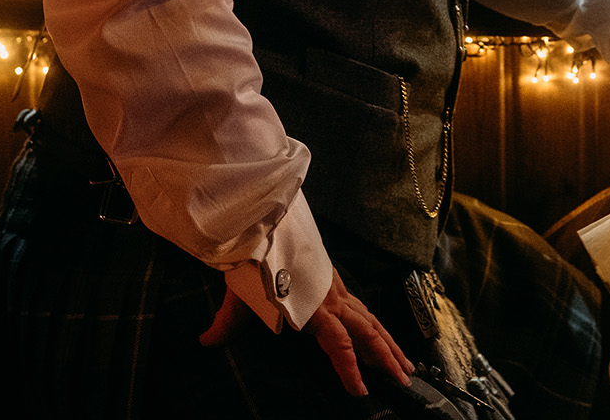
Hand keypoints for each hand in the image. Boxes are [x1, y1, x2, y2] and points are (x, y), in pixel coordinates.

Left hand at [199, 269, 413, 396]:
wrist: (267, 219)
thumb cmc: (255, 256)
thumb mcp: (239, 292)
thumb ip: (226, 322)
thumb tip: (204, 342)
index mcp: (312, 306)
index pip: (338, 343)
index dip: (350, 368)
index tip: (360, 391)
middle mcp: (331, 299)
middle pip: (367, 332)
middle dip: (386, 358)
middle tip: (404, 381)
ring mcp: (336, 289)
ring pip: (370, 320)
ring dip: (389, 344)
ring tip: (405, 366)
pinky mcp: (334, 282)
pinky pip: (362, 308)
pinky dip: (376, 326)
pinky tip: (382, 336)